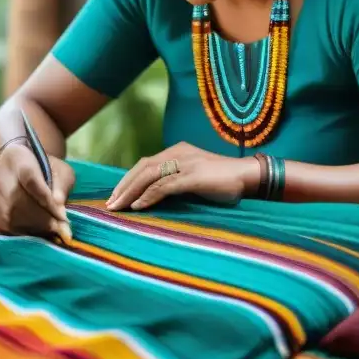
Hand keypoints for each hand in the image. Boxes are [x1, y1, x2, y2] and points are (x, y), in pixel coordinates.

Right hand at [0, 142, 75, 241]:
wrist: (17, 165)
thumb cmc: (45, 168)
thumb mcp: (60, 170)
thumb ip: (62, 186)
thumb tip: (59, 209)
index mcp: (18, 157)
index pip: (31, 181)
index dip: (47, 201)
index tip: (63, 216)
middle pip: (18, 202)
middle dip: (42, 219)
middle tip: (61, 229)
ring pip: (11, 217)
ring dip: (34, 227)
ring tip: (52, 230)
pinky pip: (6, 226)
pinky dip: (25, 231)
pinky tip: (38, 230)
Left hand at [106, 142, 259, 211]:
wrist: (248, 176)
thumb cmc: (222, 181)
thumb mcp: (194, 177)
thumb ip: (176, 180)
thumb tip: (152, 196)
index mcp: (178, 151)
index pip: (145, 163)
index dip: (128, 179)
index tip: (116, 196)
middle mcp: (179, 153)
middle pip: (143, 168)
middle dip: (124, 186)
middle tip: (110, 204)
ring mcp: (186, 163)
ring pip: (150, 175)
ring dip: (131, 192)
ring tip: (118, 207)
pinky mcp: (193, 176)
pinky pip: (165, 186)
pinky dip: (149, 196)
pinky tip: (138, 206)